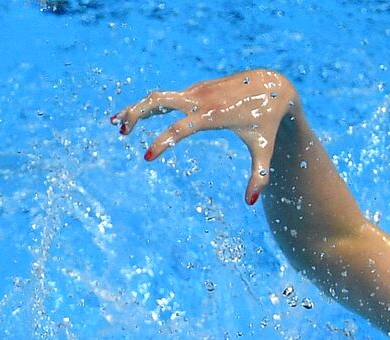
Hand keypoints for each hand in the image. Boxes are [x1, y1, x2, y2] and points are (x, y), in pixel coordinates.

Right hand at [112, 69, 297, 205]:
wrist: (272, 85)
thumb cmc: (267, 121)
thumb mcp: (264, 151)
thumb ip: (259, 177)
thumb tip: (252, 203)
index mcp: (213, 115)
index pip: (181, 128)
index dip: (163, 141)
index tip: (146, 156)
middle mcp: (201, 99)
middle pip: (159, 100)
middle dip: (138, 113)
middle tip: (121, 133)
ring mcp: (196, 91)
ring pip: (158, 96)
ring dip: (137, 108)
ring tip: (116, 124)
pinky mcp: (196, 90)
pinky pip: (168, 96)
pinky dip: (149, 105)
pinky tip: (138, 114)